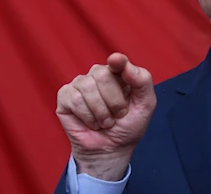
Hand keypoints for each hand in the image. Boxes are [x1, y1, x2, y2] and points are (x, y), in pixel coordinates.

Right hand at [56, 53, 156, 179]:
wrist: (111, 150)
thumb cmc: (128, 126)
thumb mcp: (145, 105)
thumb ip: (142, 82)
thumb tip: (126, 65)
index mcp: (119, 74)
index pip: (118, 61)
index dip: (117, 61)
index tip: (116, 61)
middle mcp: (98, 75)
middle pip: (102, 74)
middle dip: (114, 101)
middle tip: (117, 115)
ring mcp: (80, 84)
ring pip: (87, 87)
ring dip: (101, 112)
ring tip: (105, 121)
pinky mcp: (65, 97)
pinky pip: (74, 100)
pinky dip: (87, 116)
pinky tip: (91, 122)